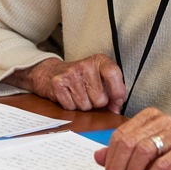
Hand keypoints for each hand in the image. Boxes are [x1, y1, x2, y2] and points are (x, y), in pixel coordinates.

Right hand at [6, 55, 125, 112]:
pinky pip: (71, 107)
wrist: (52, 72)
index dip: (118, 92)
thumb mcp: (100, 79)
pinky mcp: (58, 84)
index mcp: (99, 60)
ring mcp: (70, 74)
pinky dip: (71, 106)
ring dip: (84, 106)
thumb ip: (112, 93)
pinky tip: (69, 96)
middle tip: (90, 95)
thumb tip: (116, 109)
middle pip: (100, 99)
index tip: (117, 101)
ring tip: (79, 95)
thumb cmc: (82, 78)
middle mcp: (85, 65)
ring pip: (85, 106)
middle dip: (97, 103)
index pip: (113, 74)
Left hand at [94, 108, 170, 169]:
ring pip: (142, 151)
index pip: (120, 135)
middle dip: (117, 168)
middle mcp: (162, 120)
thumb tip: (96, 156)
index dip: (110, 158)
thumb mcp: (148, 156)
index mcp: (150, 117)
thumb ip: (123, 154)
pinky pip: (161, 165)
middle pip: (128, 142)